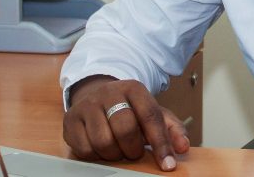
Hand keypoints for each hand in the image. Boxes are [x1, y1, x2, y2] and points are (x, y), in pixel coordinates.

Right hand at [62, 75, 189, 171]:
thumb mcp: (153, 113)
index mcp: (134, 89)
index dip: (161, 143)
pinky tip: (101, 148)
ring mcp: (87, 105)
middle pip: (125, 129)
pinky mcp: (70, 120)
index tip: (168, 164)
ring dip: (115, 154)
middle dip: (133, 149)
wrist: (96, 96)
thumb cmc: (129, 109)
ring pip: (103, 142)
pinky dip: (96, 156)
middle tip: (134, 152)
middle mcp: (109, 93)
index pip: (151, 117)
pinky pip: (84, 149)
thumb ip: (171, 129)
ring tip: (118, 149)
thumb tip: (183, 148)